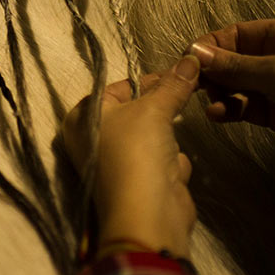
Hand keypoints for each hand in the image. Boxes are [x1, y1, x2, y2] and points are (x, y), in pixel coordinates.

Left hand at [61, 57, 202, 257]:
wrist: (147, 215)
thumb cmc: (136, 151)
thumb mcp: (153, 109)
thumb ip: (173, 84)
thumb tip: (191, 59)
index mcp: (84, 118)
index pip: (119, 87)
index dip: (149, 79)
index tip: (179, 72)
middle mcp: (95, 139)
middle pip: (138, 111)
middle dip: (162, 112)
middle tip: (183, 98)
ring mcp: (119, 163)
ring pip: (154, 138)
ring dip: (168, 143)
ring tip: (168, 149)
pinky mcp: (142, 183)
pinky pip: (163, 163)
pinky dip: (171, 167)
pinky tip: (171, 176)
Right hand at [188, 19, 274, 195]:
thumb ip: (236, 65)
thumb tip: (196, 52)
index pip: (241, 32)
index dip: (214, 43)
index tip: (188, 58)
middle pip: (238, 58)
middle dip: (215, 70)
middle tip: (194, 85)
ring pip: (240, 85)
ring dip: (222, 93)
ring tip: (210, 104)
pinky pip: (249, 107)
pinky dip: (233, 110)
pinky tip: (219, 115)